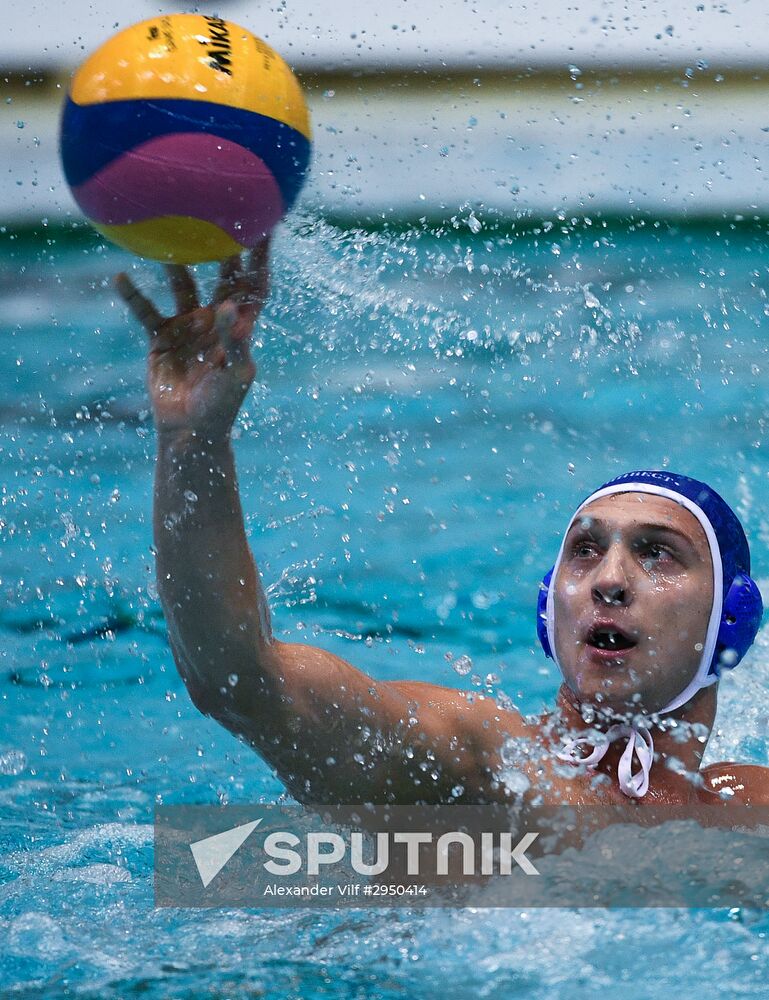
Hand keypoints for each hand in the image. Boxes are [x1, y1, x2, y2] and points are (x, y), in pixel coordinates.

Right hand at [115, 239, 269, 437]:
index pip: (256, 285)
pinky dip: (133, 295)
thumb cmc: (221, 406)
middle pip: (221, 275)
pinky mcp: (161, 337)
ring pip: (181, 284)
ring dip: (174, 263)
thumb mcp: (234, 376)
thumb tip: (227, 307)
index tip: (267, 226)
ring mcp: (188, 325)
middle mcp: (215, 319)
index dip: (261, 258)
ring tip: (166, 239)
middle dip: (222, 246)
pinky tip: (120, 277)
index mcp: (241, 327)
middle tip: (216, 213)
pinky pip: (146, 310)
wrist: (190, 431)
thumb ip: (233, 342)